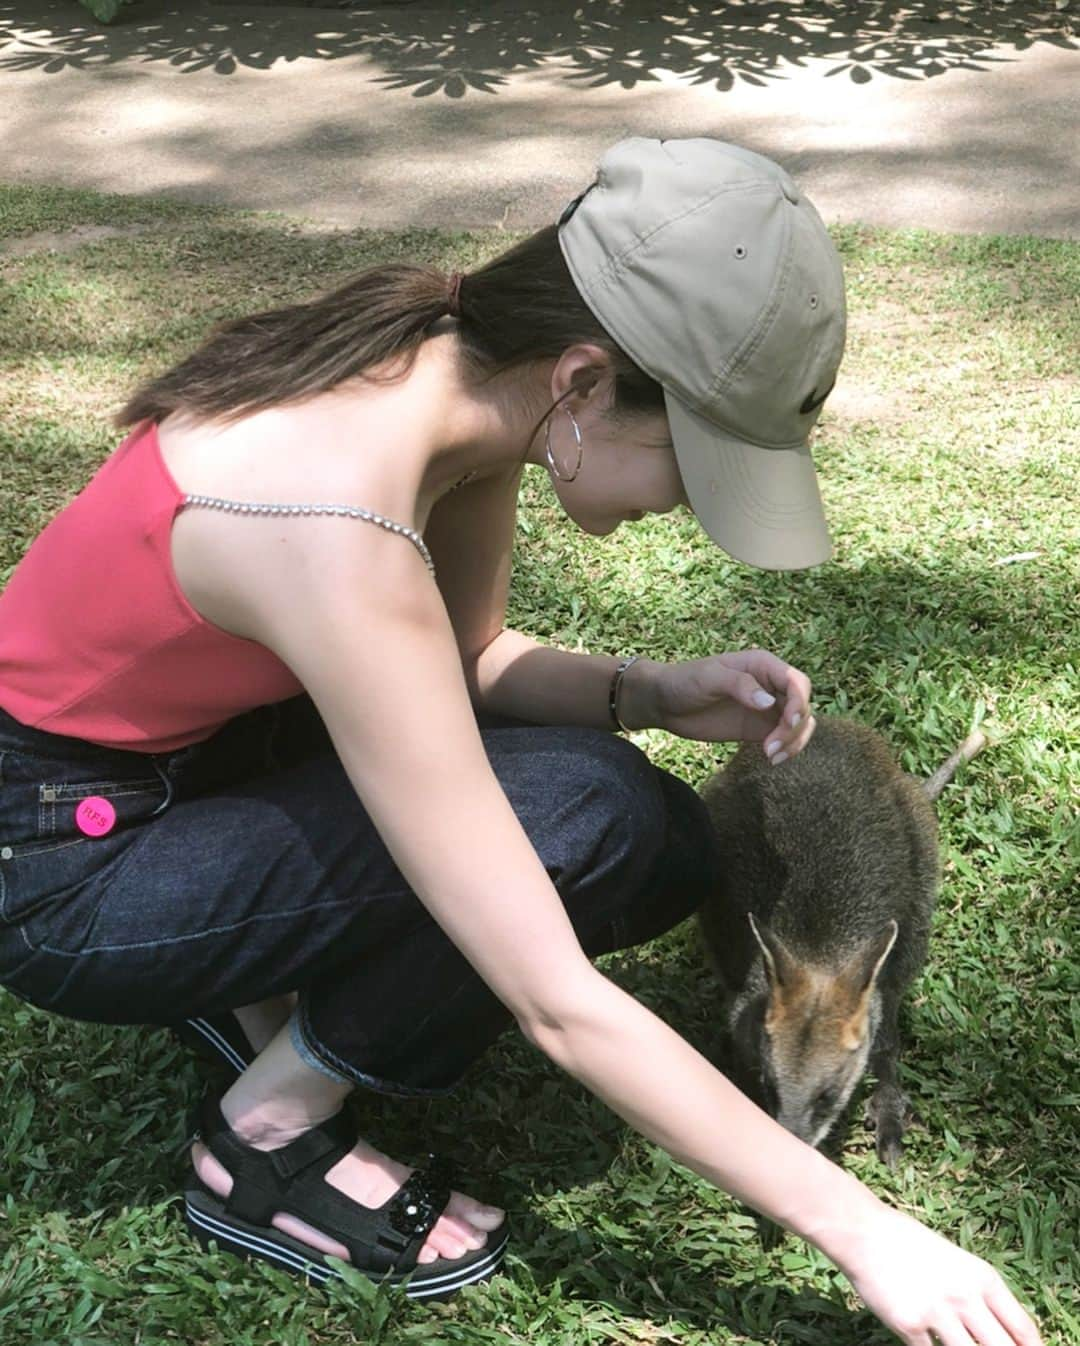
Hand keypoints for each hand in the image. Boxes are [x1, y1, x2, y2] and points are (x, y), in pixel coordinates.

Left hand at [627, 650, 814, 761]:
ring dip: (794, 741)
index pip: (797, 682)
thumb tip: (768, 703)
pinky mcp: (760, 729)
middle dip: (795, 728)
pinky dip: (787, 749)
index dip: (800, 702)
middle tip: (771, 746)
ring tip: (771, 756)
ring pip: (800, 725)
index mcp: (763, 666)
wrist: (665, 703)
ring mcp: (768, 709)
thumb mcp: (709, 677)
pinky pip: (785, 739)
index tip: (789, 722)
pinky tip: (772, 758)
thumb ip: (739, 685)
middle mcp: (771, 686)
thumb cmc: (685, 681)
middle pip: (803, 706)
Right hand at [838, 1207, 1041, 1345]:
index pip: (1024, 1330)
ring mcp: (937, 1313)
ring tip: (955, 1345)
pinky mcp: (909, 1326)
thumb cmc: (911, 1244)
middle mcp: (965, 1297)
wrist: (865, 1232)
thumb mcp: (957, 1264)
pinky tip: (926, 1342)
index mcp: (983, 1279)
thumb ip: (980, 1296)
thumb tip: (1003, 1335)